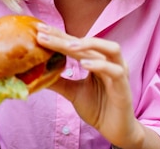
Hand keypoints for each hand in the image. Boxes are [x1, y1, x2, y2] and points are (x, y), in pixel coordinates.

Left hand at [36, 25, 147, 147]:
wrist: (115, 130)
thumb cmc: (98, 108)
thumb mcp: (72, 92)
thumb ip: (57, 81)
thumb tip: (35, 73)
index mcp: (96, 59)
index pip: (75, 42)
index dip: (57, 34)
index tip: (38, 29)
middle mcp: (109, 61)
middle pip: (87, 42)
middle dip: (64, 37)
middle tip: (43, 33)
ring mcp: (119, 71)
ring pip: (108, 49)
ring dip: (88, 44)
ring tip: (67, 46)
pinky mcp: (124, 86)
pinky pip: (115, 71)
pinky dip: (100, 65)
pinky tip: (85, 64)